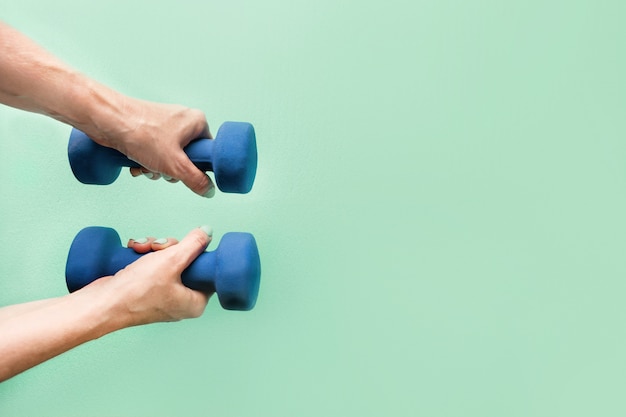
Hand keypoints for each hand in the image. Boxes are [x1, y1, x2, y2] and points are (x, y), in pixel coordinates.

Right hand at [83, 226, 213, 324]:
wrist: (101, 303)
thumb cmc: (136, 291)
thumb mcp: (172, 260)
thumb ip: (193, 244)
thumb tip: (208, 231)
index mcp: (195, 303)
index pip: (207, 272)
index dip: (197, 254)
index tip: (184, 246)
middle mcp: (181, 302)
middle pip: (186, 262)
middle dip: (169, 248)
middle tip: (158, 247)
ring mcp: (163, 296)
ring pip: (167, 261)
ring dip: (154, 249)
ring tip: (140, 248)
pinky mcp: (146, 291)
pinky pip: (153, 267)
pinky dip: (144, 256)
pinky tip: (134, 250)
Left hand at [93, 99, 215, 197]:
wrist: (107, 119)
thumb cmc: (141, 134)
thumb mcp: (175, 165)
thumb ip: (195, 180)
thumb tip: (209, 191)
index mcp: (197, 122)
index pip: (207, 151)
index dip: (195, 167)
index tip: (181, 172)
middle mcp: (183, 120)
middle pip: (187, 157)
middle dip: (171, 170)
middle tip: (160, 170)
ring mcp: (165, 123)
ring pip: (169, 156)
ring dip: (156, 168)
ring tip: (144, 166)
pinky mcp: (148, 127)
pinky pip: (155, 150)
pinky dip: (146, 161)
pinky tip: (135, 163)